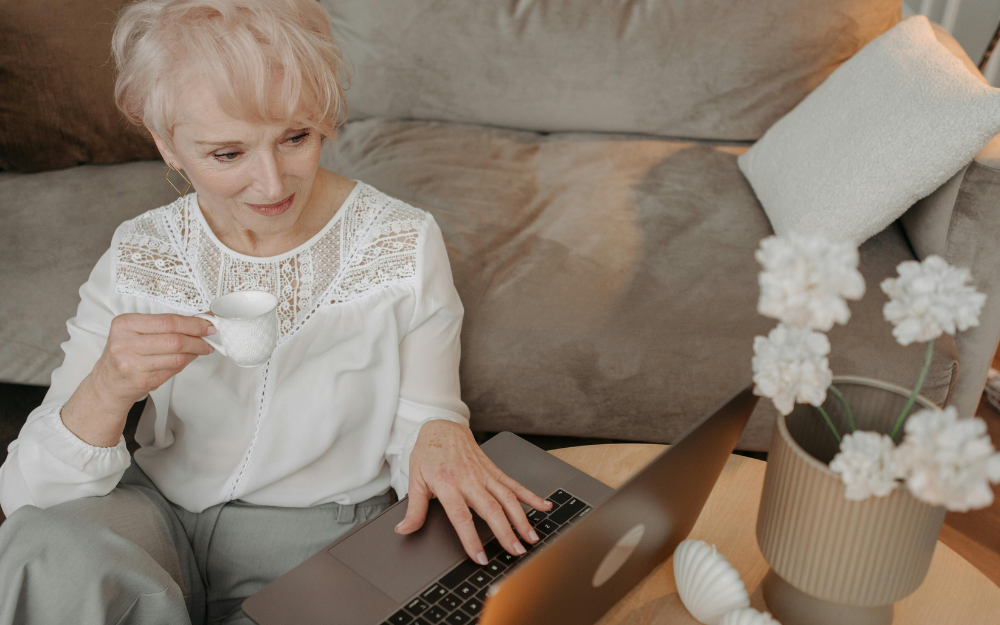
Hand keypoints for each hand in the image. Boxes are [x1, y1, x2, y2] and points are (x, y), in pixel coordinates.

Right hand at [93, 313, 215, 404]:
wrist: (107, 383)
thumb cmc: (125, 354)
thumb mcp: (134, 332)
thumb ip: (162, 325)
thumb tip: (199, 320)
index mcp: (125, 324)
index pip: (168, 321)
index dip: (193, 323)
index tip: (208, 323)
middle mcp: (125, 343)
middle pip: (175, 340)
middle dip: (198, 339)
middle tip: (209, 338)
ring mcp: (132, 364)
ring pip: (177, 357)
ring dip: (195, 353)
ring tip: (201, 349)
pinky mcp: (142, 381)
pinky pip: (173, 370)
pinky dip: (185, 363)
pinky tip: (187, 359)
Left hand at [395, 420, 552, 563]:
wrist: (442, 425)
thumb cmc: (428, 452)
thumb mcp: (415, 479)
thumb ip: (414, 509)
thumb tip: (404, 530)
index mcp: (448, 484)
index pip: (461, 517)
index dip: (471, 539)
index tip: (480, 557)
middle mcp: (469, 479)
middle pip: (491, 509)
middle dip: (506, 532)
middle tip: (516, 551)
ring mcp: (484, 474)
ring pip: (507, 498)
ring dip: (521, 518)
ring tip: (531, 537)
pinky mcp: (494, 470)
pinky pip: (513, 484)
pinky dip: (530, 496)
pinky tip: (543, 505)